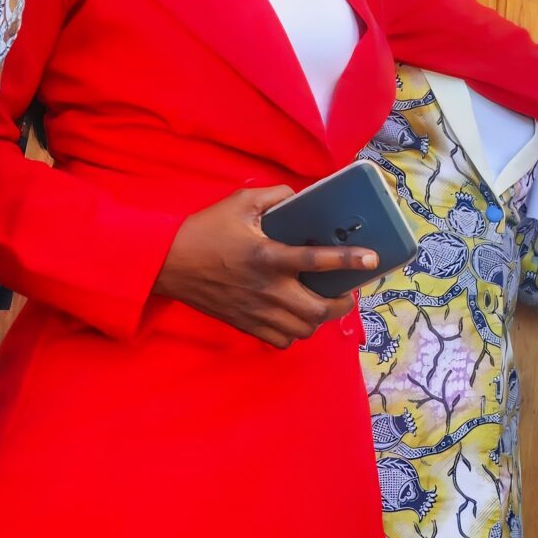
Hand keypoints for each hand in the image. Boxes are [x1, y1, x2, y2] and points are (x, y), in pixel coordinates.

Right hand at [154, 186, 372, 347]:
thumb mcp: (240, 202)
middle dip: (341, 304)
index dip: (349, 261)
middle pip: (317, 310)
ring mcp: (256, 311)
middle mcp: (267, 289)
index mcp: (268, 256)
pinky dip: (295, 332)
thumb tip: (299, 197)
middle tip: (345, 293)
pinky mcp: (245, 325)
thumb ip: (276, 196)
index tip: (372, 260)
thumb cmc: (204, 229)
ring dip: (318, 319)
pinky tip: (294, 316)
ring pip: (302, 329)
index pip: (317, 261)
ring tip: (321, 303)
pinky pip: (281, 340)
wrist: (166, 263)